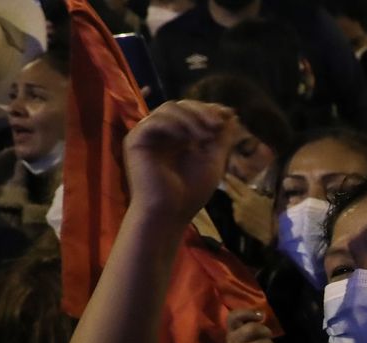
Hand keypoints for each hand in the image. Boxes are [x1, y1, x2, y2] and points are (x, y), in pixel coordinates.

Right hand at [124, 100, 238, 226]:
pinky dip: (174, 125)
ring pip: (168, 109)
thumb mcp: (213, 160)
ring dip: (191, 118)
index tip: (228, 115)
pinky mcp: (135, 140)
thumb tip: (231, 114)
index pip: (191, 111)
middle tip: (218, 125)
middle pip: (180, 105)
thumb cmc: (191, 192)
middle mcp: (162, 132)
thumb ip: (221, 137)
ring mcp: (147, 135)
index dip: (209, 109)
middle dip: (202, 111)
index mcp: (178, 136)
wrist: (170, 213)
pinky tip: (188, 140)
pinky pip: (153, 121)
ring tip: (206, 136)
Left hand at [223, 176, 274, 245]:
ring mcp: (238, 211)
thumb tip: (251, 188)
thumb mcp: (267, 201)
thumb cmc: (270, 215)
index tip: (226, 174)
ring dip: (235, 201)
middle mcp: (242, 202)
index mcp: (250, 196)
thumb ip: (258, 194)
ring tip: (241, 202)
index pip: (238, 184)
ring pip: (233, 202)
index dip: (231, 179)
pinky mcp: (237, 219)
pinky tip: (245, 213)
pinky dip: (238, 210)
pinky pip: (236, 211)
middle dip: (227, 186)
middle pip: (230, 191)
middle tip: (224, 181)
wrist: (268, 232)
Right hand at [224, 308, 278, 342]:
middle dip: (266, 333)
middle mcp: (232, 342)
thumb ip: (251, 328)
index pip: (233, 317)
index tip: (260, 315)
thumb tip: (262, 313)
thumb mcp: (246, 341)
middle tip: (267, 341)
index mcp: (231, 334)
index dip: (247, 313)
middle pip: (253, 328)